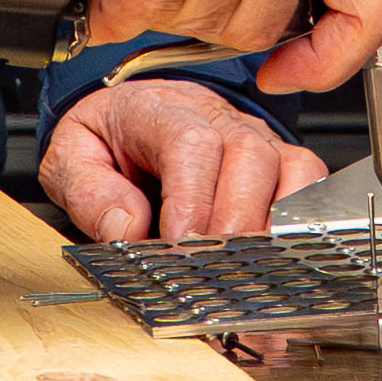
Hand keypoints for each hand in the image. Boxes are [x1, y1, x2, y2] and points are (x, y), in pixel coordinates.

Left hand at [42, 74, 326, 240]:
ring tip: (249, 269)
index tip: (180, 243)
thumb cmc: (108, 141)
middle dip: (236, 221)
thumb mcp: (72, 159)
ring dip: (273, 225)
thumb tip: (126, 228)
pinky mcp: (279, 160)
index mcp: (158, 111)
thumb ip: (89, 193)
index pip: (190, 143)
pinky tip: (276, 258)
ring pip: (290, 168)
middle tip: (215, 268)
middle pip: (248, 155)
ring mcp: (255, 136)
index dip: (192, 198)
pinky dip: (300, 223)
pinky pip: (310, 184)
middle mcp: (217, 118)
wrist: (132, 121)